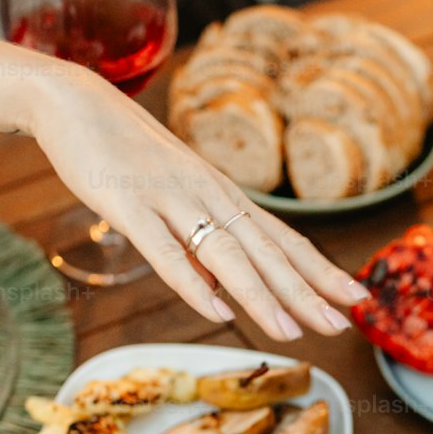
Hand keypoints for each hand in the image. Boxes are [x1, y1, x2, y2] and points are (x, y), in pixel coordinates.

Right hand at [30, 64, 368, 338]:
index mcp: (224, 198)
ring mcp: (171, 199)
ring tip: (291, 332)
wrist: (73, 101)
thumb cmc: (127, 155)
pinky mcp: (129, 203)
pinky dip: (191, 283)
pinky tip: (216, 312)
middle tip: (343, 324)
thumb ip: (199, 249)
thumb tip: (222, 294)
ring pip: (225, 254)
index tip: (359, 298)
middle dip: (307, 292)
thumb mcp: (175, 201)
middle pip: (267, 251)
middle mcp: (209, 196)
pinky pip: (164, 250)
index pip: (284, 240)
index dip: (322, 271)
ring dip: (261, 295)